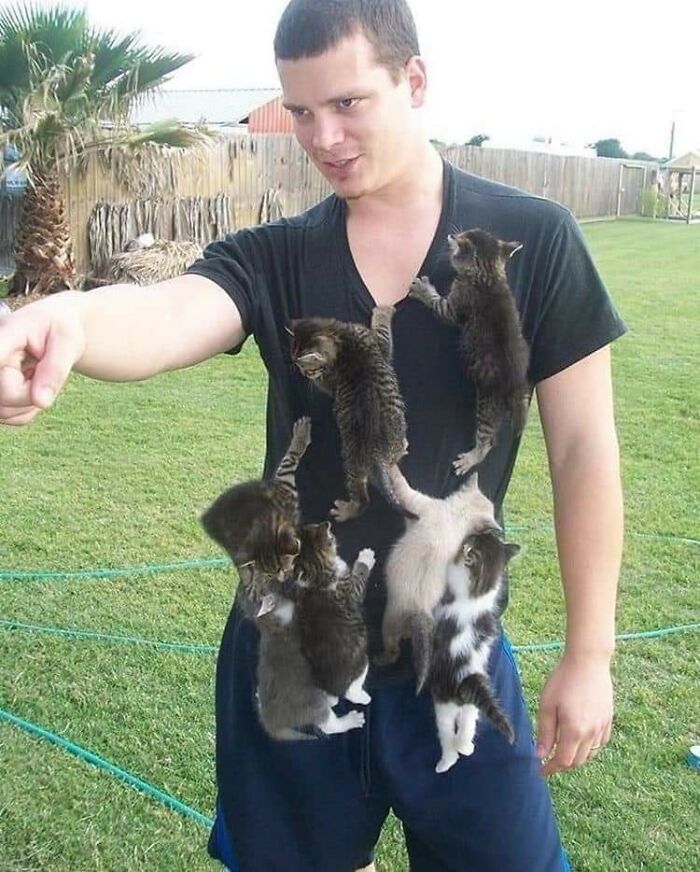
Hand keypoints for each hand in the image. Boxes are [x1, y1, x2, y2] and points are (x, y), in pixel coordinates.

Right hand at [0, 293, 85, 425]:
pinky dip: (26, 410)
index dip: (4, 378)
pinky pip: (9, 417)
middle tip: (45, 371)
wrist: (52, 329)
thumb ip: (55, 370)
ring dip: (29, 403)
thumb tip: (41, 402)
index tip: (11, 370)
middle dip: (33, 393)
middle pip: (6, 394)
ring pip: (4, 411)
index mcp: (5, 334)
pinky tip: (31, 388)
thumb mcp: (68, 343)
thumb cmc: (60, 330)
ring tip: (38, 376)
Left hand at [536, 652, 612, 775]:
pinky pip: (600, 742)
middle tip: (548, 758)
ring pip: (590, 754)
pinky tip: (580, 739)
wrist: (588, 662)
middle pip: (577, 761)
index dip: (550, 769)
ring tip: (562, 749)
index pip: (563, 761)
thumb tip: (540, 755)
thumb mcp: (547, 705)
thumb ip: (545, 732)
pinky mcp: (608, 719)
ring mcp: (602, 727)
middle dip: (562, 764)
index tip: (540, 771)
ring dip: (576, 757)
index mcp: (574, 731)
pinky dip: (589, 747)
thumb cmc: (563, 680)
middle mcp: (591, 733)